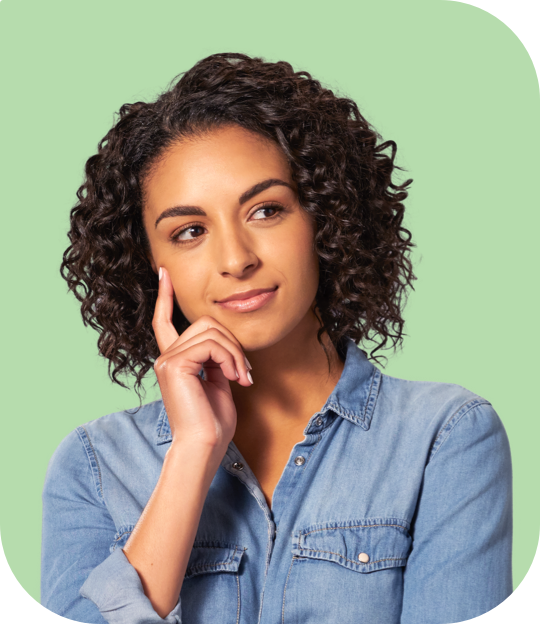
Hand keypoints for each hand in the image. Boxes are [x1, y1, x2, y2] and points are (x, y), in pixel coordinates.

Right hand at [152, 266, 252, 451]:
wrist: (204, 445)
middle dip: (232, 343)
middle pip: (206, 323)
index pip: (164, 321)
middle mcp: (166, 356)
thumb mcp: (217, 382)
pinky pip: (212, 344)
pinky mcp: (175, 364)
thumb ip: (215, 359)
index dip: (165, 296)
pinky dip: (230, 359)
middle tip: (244, 372)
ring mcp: (167, 359)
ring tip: (241, 378)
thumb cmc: (212, 422)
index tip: (164, 273)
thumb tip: (225, 345)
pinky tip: (234, 379)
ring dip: (235, 354)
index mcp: (174, 359)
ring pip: (212, 331)